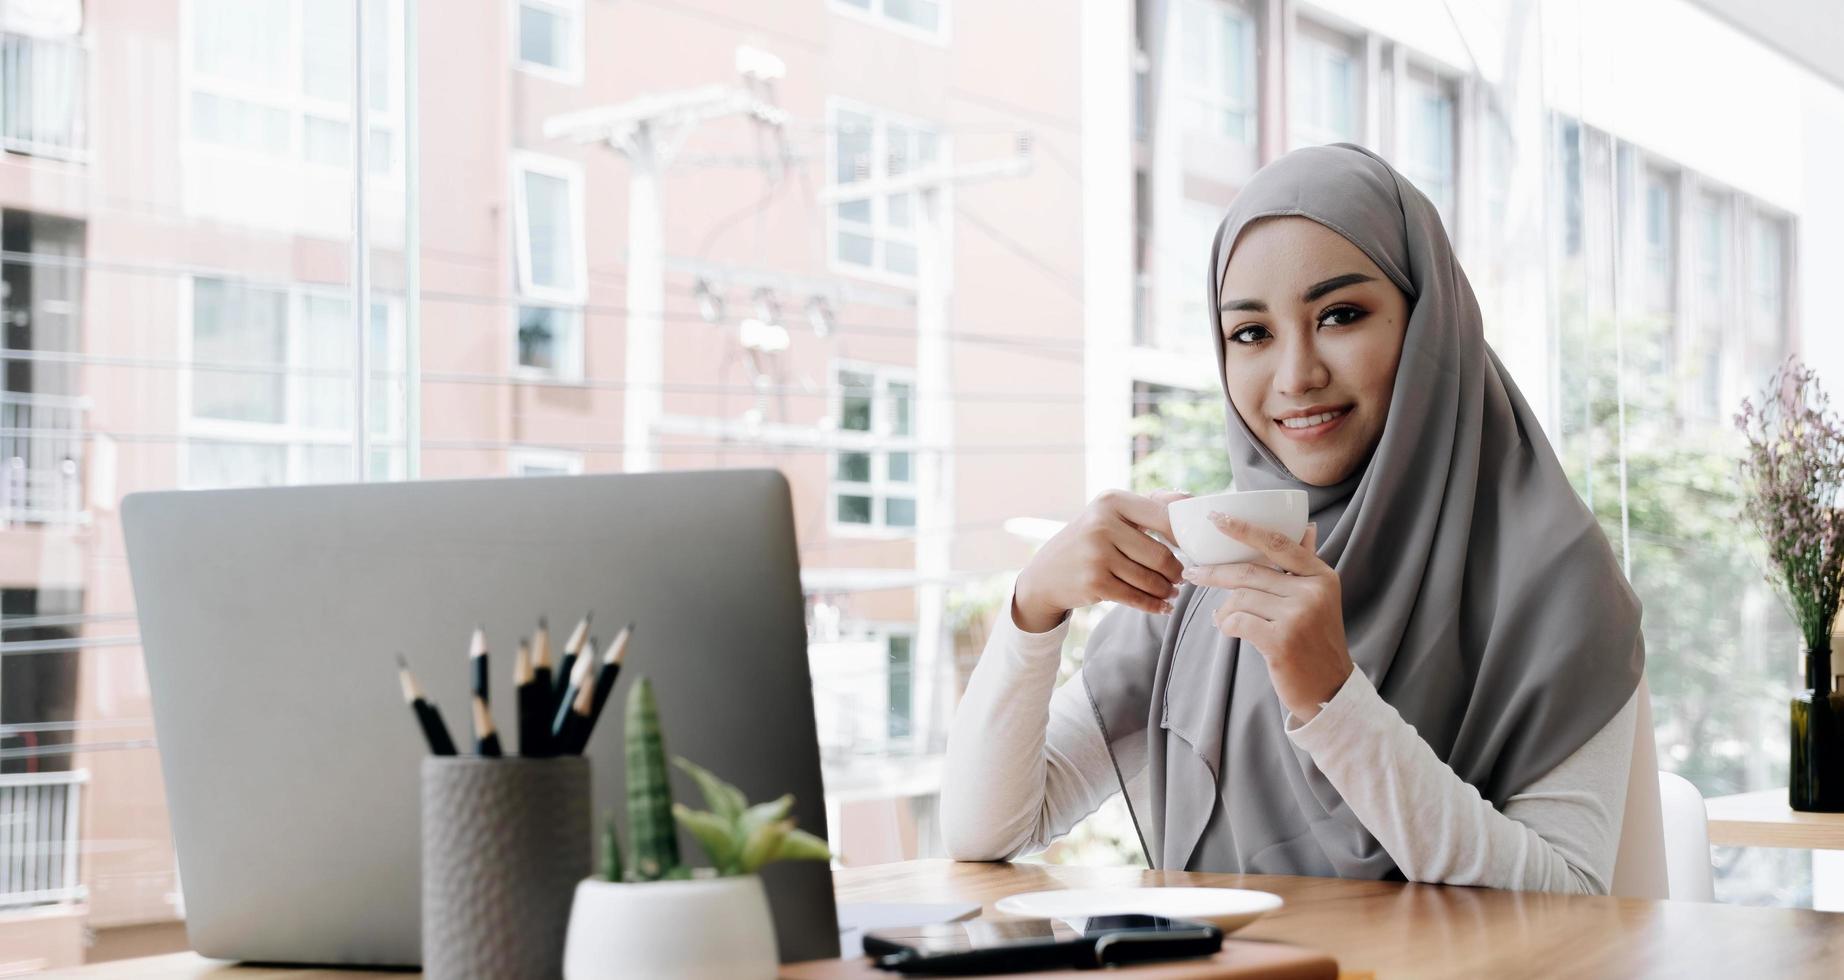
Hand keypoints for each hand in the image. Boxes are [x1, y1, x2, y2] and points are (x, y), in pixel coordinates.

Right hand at [1012, 489, 1190, 631]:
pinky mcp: (1095, 582)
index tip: (1192, 549)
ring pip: (1150, 579)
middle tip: (1180, 577)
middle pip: (1161, 555)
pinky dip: (1155, 605)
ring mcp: (1097, 554)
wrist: (1046, 575)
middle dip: (1176, 571)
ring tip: (1170, 591)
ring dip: (1166, 590)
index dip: (1185, 537)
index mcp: (1112, 501)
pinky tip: (1162, 606)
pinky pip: (1137, 598)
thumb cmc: (1089, 541)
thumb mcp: (1110, 514)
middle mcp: (1102, 524)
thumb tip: (1189, 499)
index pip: (1165, 517)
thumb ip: (1149, 504)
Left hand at [1182, 517, 1352, 721]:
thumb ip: (1306, 565)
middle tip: (1193, 574)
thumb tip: (1308, 527)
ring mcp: (1298, 617)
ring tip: (1222, 619)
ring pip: (1240, 598)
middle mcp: (1312, 592)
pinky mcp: (1281, 641)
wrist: (1329, 690)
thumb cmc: (1316, 641)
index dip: (1244, 529)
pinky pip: (1238, 621)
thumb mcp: (1320, 599)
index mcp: (1322, 576)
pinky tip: (1228, 630)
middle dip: (1215, 573)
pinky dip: (1226, 625)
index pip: (1278, 543)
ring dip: (1223, 609)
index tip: (1216, 518)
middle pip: (1250, 572)